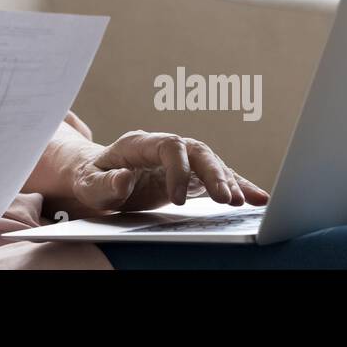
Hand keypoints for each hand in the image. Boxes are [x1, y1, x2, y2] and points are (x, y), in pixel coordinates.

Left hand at [68, 130, 269, 213]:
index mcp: (140, 143)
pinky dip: (237, 186)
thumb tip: (124, 179)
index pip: (169, 146)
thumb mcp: (89, 184)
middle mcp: (165, 146)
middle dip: (214, 174)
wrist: (97, 174)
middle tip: (226, 200)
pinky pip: (217, 177)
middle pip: (197, 151)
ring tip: (245, 203)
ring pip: (211, 162)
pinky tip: (257, 198)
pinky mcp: (190, 175)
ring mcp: (180, 159)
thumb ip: (104, 183)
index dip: (178, 170)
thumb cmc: (92, 178)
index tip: (178, 200)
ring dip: (230, 181)